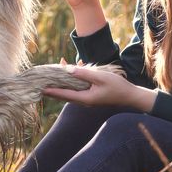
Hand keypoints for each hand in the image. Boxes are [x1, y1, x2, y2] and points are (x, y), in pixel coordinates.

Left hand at [42, 64, 156, 111]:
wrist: (131, 96)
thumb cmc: (118, 87)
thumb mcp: (100, 77)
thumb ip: (84, 73)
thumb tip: (67, 70)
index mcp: (85, 98)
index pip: (64, 94)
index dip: (52, 90)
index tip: (40, 88)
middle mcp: (84, 101)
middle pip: (64, 94)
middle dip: (52, 88)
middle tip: (40, 83)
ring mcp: (88, 99)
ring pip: (70, 91)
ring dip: (61, 84)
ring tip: (50, 77)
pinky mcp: (91, 96)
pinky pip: (77, 89)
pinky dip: (72, 81)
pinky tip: (70, 71)